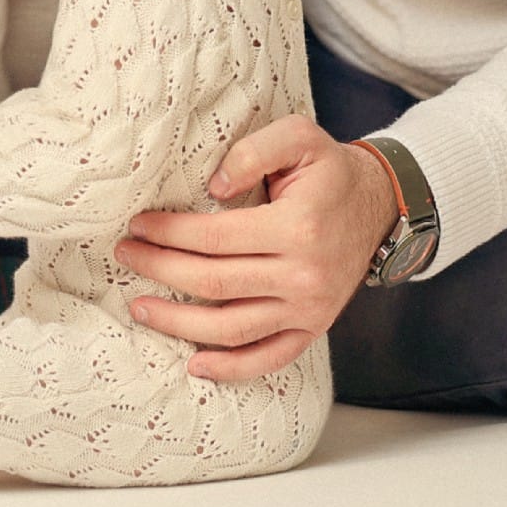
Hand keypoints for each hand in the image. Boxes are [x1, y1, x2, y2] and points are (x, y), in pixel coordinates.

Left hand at [114, 114, 397, 379]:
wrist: (381, 205)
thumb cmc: (330, 170)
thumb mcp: (299, 138)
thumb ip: (253, 151)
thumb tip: (215, 184)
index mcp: (297, 226)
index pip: (215, 238)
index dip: (169, 233)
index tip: (138, 225)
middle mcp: (304, 275)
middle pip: (214, 283)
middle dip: (160, 270)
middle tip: (125, 256)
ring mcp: (310, 308)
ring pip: (233, 328)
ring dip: (179, 323)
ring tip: (140, 307)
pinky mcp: (313, 328)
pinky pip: (270, 358)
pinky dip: (231, 369)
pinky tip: (194, 365)